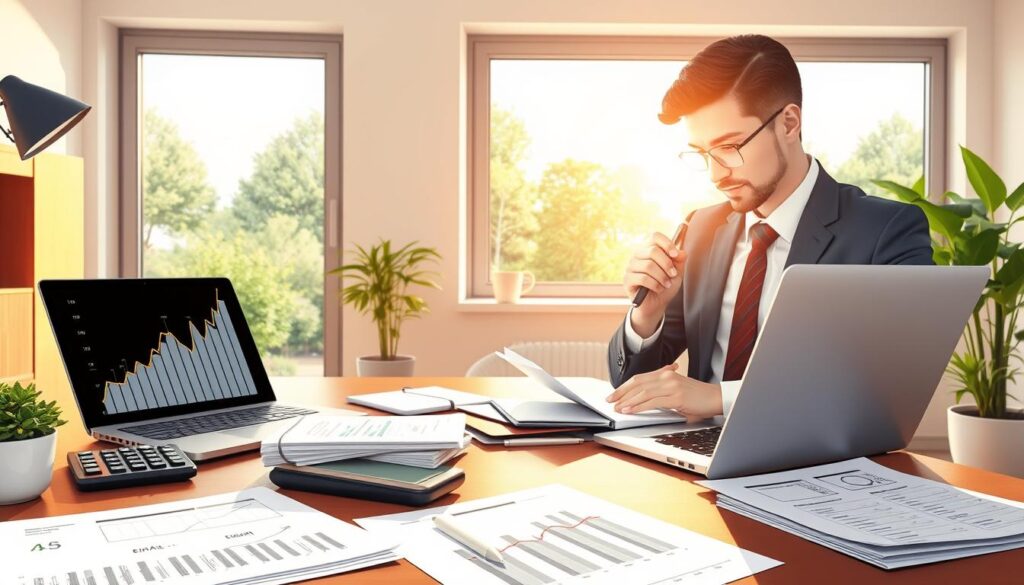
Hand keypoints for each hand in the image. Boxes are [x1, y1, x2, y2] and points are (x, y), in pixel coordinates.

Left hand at [605, 363, 722, 420]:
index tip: (613, 394)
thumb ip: (662, 392)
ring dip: (628, 401)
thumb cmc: (698, 397)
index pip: (639, 378)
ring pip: (643, 392)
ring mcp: (671, 386)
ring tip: (618, 407)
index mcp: (666, 374)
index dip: (624, 386)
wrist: (717, 398)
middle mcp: (667, 377)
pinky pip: (652, 402)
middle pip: (637, 383)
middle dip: (621, 392)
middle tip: (610, 401)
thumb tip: (645, 401)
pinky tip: (631, 410)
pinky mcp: (676, 397)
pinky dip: (639, 406)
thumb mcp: (677, 390)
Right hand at [625, 232, 686, 336]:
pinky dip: (655, 285)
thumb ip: (679, 262)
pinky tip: (659, 289)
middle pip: (652, 250)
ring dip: (662, 277)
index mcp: (649, 249)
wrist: (656, 305)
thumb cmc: (665, 286)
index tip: (675, 255)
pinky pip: (643, 278)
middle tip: (673, 274)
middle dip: (667, 264)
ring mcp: (630, 267)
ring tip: (666, 284)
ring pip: (648, 266)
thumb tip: (682, 252)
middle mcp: (637, 255)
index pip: (654, 237)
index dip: (666, 243)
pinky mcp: (627, 280)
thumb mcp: (676, 273)